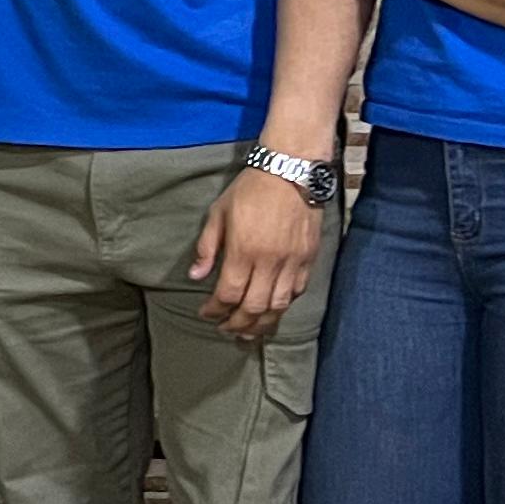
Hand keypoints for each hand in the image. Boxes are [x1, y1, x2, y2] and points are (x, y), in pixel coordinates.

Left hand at [191, 163, 324, 342]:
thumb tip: (195, 276)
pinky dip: (283, 306)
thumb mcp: (218, 213)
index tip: (206, 314)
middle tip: (226, 329)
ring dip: (262, 324)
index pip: (228, 294)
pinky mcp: (309, 259)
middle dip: (237, 324)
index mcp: (243, 251)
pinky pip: (297, 292)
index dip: (215, 310)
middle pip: (254, 308)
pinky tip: (272, 310)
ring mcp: (292, 262)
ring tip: (249, 332)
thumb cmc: (250, 190)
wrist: (291, 171)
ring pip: (278, 306)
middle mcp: (270, 262)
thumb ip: (207, 247)